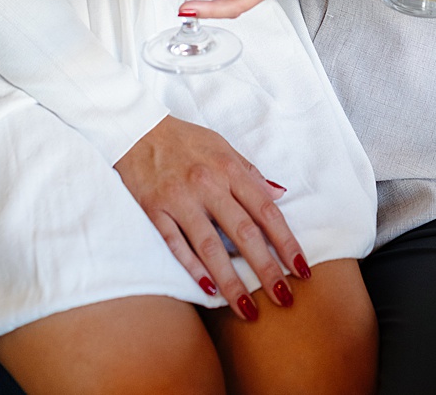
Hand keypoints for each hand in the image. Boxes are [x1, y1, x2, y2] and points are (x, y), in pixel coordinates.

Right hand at [115, 115, 305, 318]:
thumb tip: (279, 195)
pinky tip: (208, 289)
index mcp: (228, 169)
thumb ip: (250, 173)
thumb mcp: (221, 145)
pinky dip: (192, 267)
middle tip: (284, 299)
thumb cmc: (182, 138)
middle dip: (266, 269)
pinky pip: (175, 243)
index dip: (286, 243)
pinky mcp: (153, 208)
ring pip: (209, 246)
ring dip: (231, 280)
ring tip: (247, 309)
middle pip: (243, 233)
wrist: (134, 127)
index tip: (302, 270)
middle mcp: (206, 184)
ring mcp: (178, 198)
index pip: (265, 211)